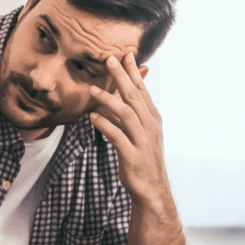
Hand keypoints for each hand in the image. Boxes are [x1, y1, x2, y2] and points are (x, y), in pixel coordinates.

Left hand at [88, 52, 166, 199]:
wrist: (153, 189)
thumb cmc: (143, 158)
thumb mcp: (140, 133)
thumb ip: (128, 115)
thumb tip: (112, 97)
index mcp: (152, 118)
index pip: (142, 90)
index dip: (134, 72)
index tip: (126, 54)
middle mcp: (150, 126)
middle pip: (134, 96)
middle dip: (122, 76)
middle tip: (109, 59)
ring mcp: (142, 141)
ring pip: (126, 114)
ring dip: (109, 99)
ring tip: (93, 89)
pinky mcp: (132, 156)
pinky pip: (117, 137)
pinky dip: (104, 125)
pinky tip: (92, 117)